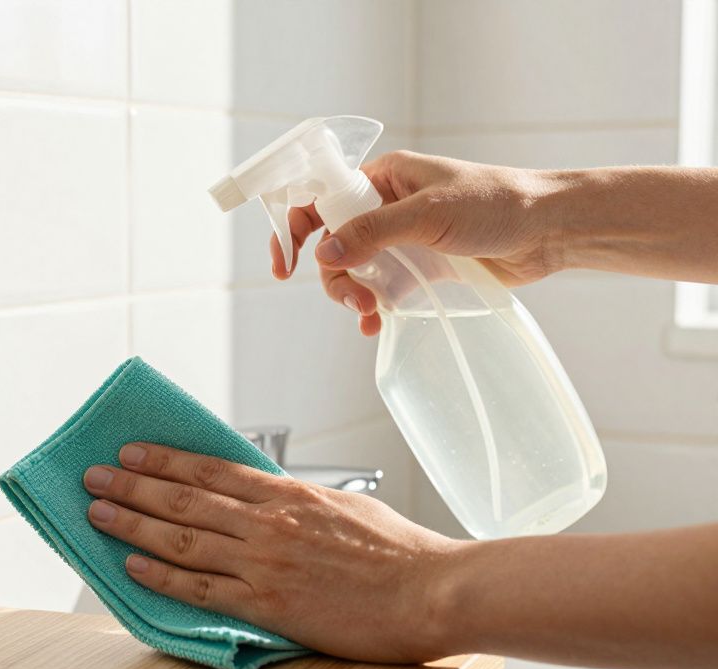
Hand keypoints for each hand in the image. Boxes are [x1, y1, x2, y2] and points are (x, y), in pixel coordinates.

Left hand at [84, 442, 466, 662]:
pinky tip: (132, 567)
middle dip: (133, 486)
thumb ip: (297, 503)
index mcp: (288, 494)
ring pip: (182, 539)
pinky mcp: (268, 604)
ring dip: (133, 524)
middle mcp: (268, 522)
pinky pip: (202, 588)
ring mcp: (264, 563)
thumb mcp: (345, 507)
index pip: (210, 471)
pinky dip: (162, 577)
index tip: (132, 452)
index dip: (164, 460)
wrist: (431, 591)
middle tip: (95, 476)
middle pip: (184, 500)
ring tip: (98, 512)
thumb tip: (266, 498)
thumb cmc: (400, 552)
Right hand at [275, 151, 562, 334]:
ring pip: (354, 271)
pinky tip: (376, 324)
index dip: (295, 229)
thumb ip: (372, 233)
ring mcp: (401, 239)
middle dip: (335, 276)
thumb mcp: (427, 215)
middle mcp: (385, 206)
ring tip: (370, 315)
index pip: (320, 198)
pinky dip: (373, 308)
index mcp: (383, 178)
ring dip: (353, 295)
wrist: (549, 230)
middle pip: (332, 244)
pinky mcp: (420, 268)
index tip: (284, 265)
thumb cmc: (496, 204)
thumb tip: (324, 254)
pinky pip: (381, 289)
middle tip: (355, 301)